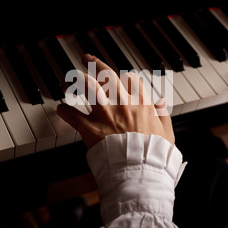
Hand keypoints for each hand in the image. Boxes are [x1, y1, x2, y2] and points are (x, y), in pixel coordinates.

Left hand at [57, 54, 174, 148]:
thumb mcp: (167, 133)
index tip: (122, 76)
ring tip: (70, 77)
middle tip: (88, 59)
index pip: (133, 80)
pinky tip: (60, 108)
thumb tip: (161, 103)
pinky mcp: (91, 128)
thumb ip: (163, 115)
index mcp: (141, 104)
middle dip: (96, 64)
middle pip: (107, 75)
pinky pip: (74, 116)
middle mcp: (122, 103)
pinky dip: (65, 111)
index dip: (126, 76)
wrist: (139, 169)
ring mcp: (105, 114)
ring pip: (89, 88)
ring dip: (78, 80)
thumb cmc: (153, 154)